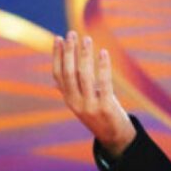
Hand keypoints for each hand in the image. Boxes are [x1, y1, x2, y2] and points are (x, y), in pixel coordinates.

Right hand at [52, 31, 135, 156]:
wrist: (114, 137)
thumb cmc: (98, 115)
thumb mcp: (81, 104)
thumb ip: (71, 92)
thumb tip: (55, 81)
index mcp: (68, 99)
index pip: (58, 74)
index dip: (57, 56)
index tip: (58, 38)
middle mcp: (76, 103)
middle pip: (69, 73)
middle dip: (69, 51)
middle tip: (72, 33)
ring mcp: (90, 106)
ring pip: (84, 76)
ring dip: (85, 55)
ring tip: (86, 39)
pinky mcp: (106, 107)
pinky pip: (104, 83)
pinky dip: (103, 66)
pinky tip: (103, 52)